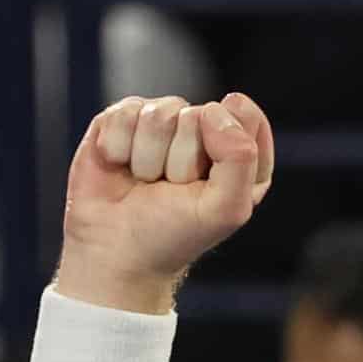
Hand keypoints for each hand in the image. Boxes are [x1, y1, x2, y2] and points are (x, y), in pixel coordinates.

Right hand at [58, 92, 275, 312]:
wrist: (115, 251)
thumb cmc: (175, 234)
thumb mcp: (226, 208)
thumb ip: (240, 158)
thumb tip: (211, 110)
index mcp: (240, 155)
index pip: (246, 117)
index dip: (226, 145)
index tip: (208, 179)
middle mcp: (203, 134)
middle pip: (199, 115)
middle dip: (181, 160)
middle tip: (171, 189)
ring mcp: (161, 125)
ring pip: (160, 113)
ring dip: (149, 157)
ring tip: (146, 182)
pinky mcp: (121, 121)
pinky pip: (124, 112)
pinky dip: (119, 147)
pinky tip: (120, 167)